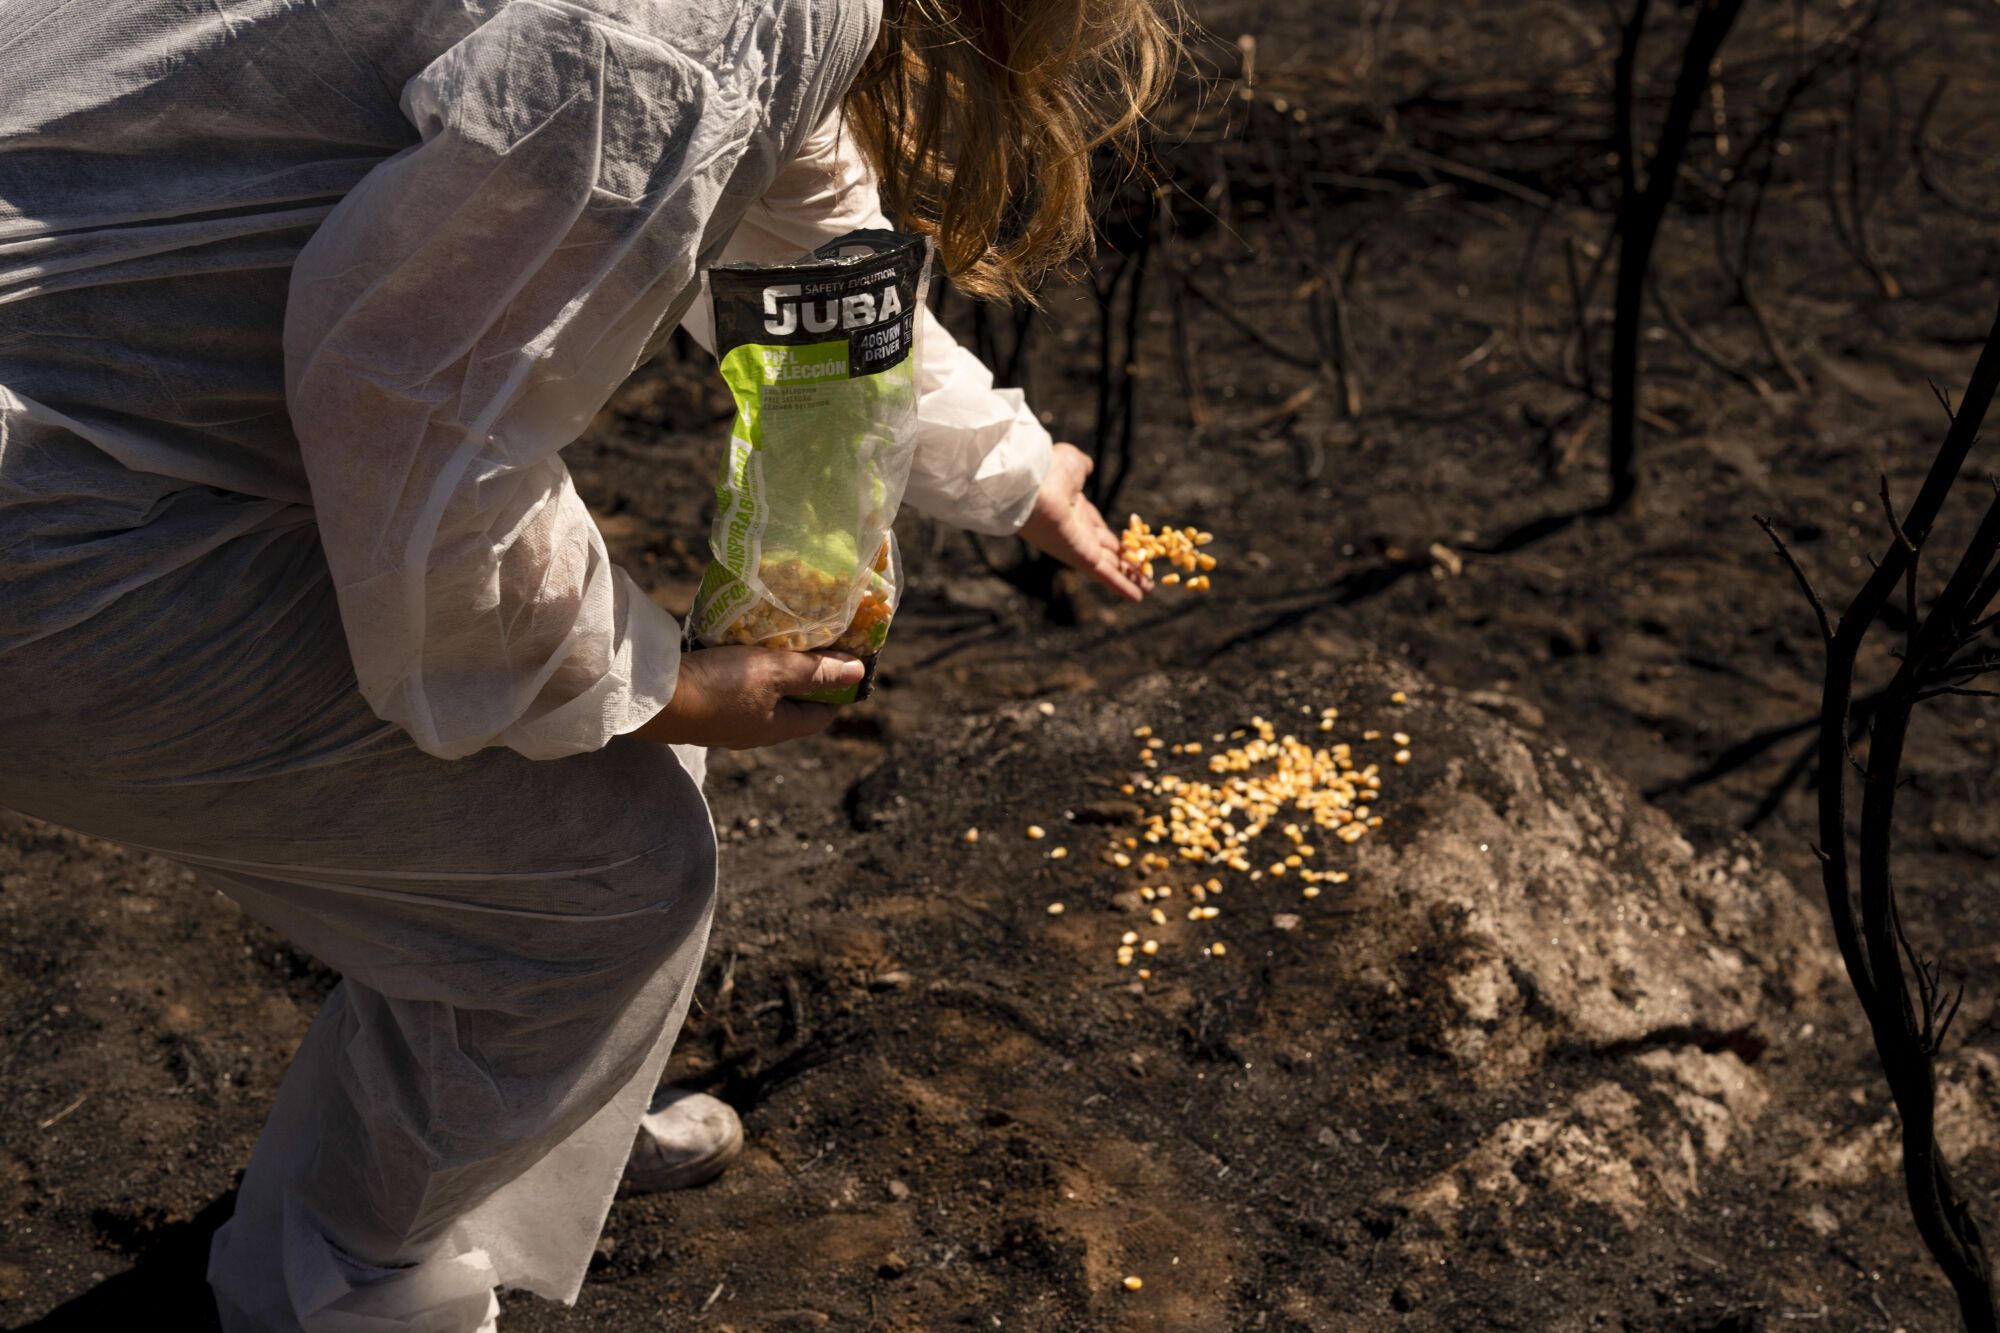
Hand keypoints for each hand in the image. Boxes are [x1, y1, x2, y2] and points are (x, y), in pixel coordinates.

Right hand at [636, 647, 863, 749]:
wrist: (653, 694)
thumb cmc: (719, 686)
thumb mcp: (773, 673)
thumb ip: (814, 672)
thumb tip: (857, 673)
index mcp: (776, 728)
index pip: (821, 714)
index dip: (838, 689)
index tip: (848, 659)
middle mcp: (753, 728)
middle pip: (793, 701)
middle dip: (807, 672)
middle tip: (818, 638)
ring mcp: (727, 716)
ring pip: (763, 690)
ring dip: (775, 665)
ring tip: (785, 633)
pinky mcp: (705, 698)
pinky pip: (737, 682)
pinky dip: (747, 662)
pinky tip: (746, 640)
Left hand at [1017, 443, 1148, 602]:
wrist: (1030, 483)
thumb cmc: (1048, 469)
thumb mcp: (1071, 462)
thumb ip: (1081, 467)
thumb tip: (1086, 467)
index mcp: (1074, 510)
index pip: (1099, 530)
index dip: (1116, 540)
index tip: (1131, 549)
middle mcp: (1076, 531)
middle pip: (1107, 551)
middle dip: (1126, 563)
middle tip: (1143, 575)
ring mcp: (1077, 546)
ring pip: (1110, 566)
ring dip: (1130, 579)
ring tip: (1148, 589)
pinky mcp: (1079, 556)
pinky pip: (1105, 573)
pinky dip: (1122, 586)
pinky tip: (1138, 597)